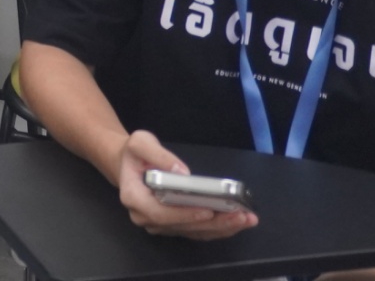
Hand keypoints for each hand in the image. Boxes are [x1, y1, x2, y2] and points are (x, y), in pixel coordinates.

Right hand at [113, 130, 257, 239]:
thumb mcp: (140, 143)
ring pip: (192, 232)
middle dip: (213, 223)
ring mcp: (160, 225)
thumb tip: (183, 172)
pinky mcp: (173, 226)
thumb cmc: (134, 154)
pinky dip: (218, 229)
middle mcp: (145, 217)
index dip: (184, 214)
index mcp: (134, 198)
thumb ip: (158, 154)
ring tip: (246, 219)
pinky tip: (237, 222)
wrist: (129, 166)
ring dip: (221, 228)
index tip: (208, 211)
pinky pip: (196, 231)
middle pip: (182, 226)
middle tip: (240, 215)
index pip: (160, 213)